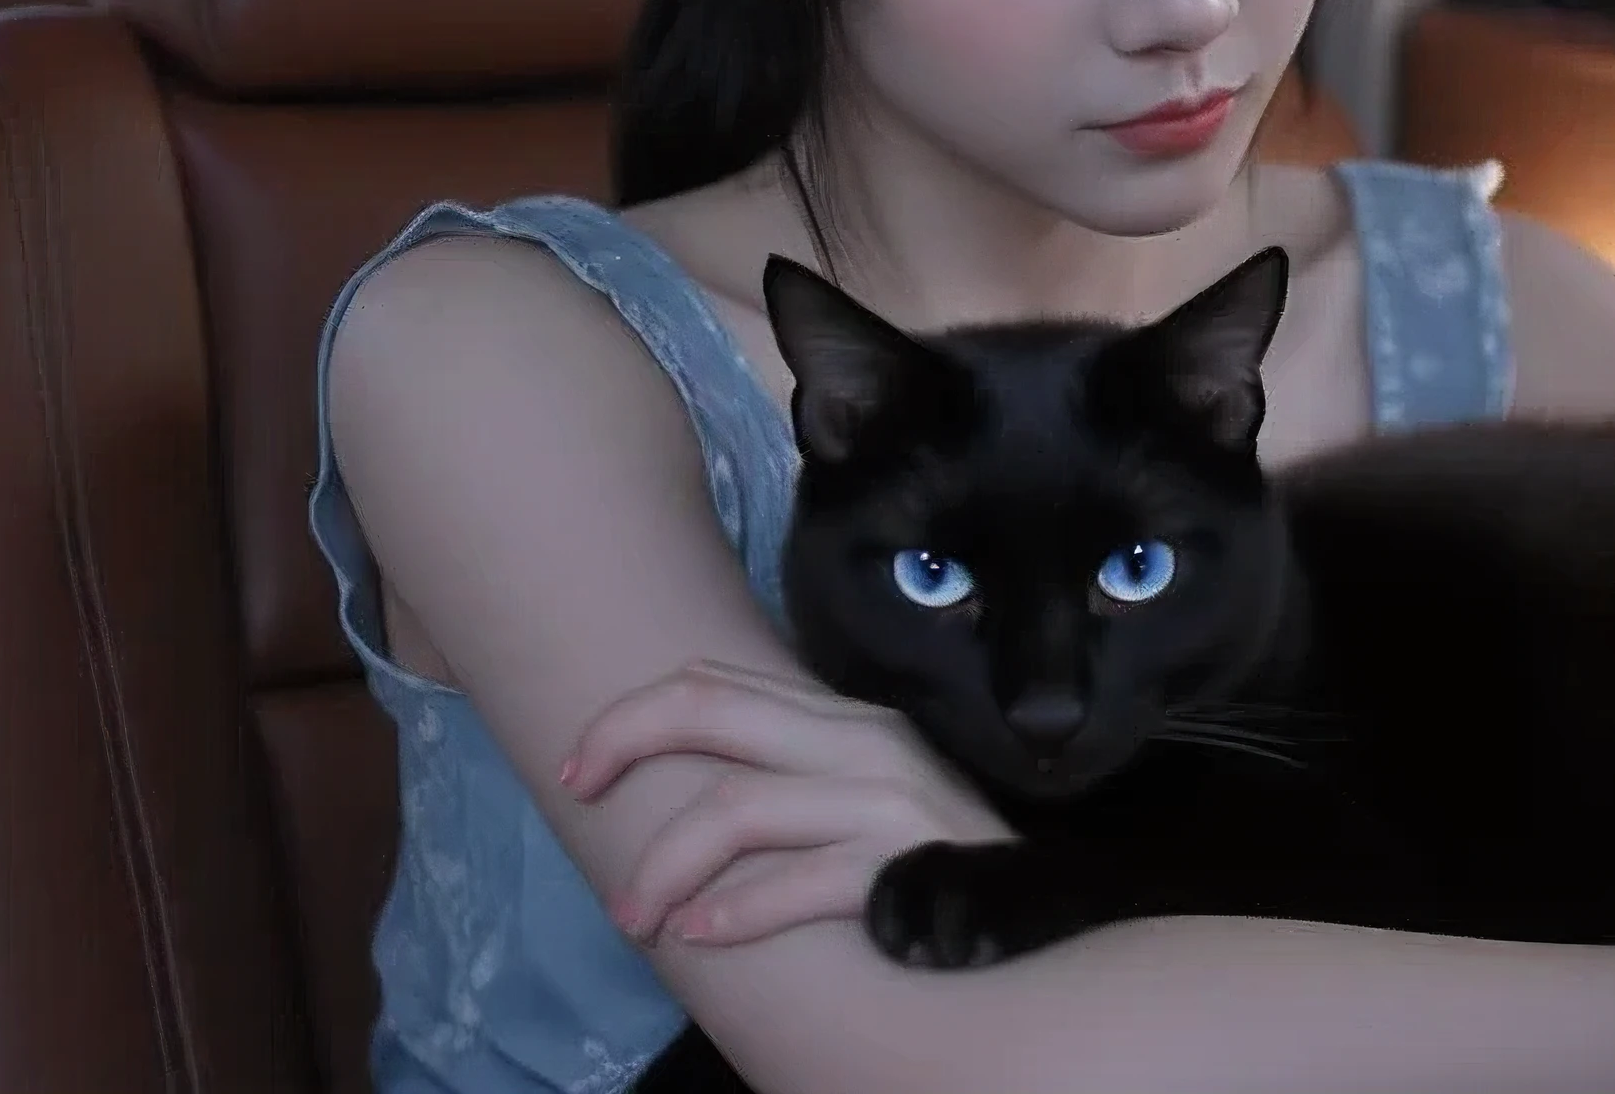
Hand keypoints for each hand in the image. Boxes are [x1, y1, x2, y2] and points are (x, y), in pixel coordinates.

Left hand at [559, 657, 1013, 948]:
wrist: (1037, 915)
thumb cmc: (931, 859)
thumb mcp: (862, 791)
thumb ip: (789, 772)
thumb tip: (684, 787)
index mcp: (842, 717)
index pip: (715, 680)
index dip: (631, 714)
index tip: (581, 766)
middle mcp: (862, 740)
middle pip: (709, 709)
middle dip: (621, 744)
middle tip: (578, 796)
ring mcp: (887, 799)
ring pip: (736, 805)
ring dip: (664, 865)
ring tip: (637, 919)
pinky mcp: (906, 862)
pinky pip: (799, 880)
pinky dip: (736, 910)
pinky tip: (702, 935)